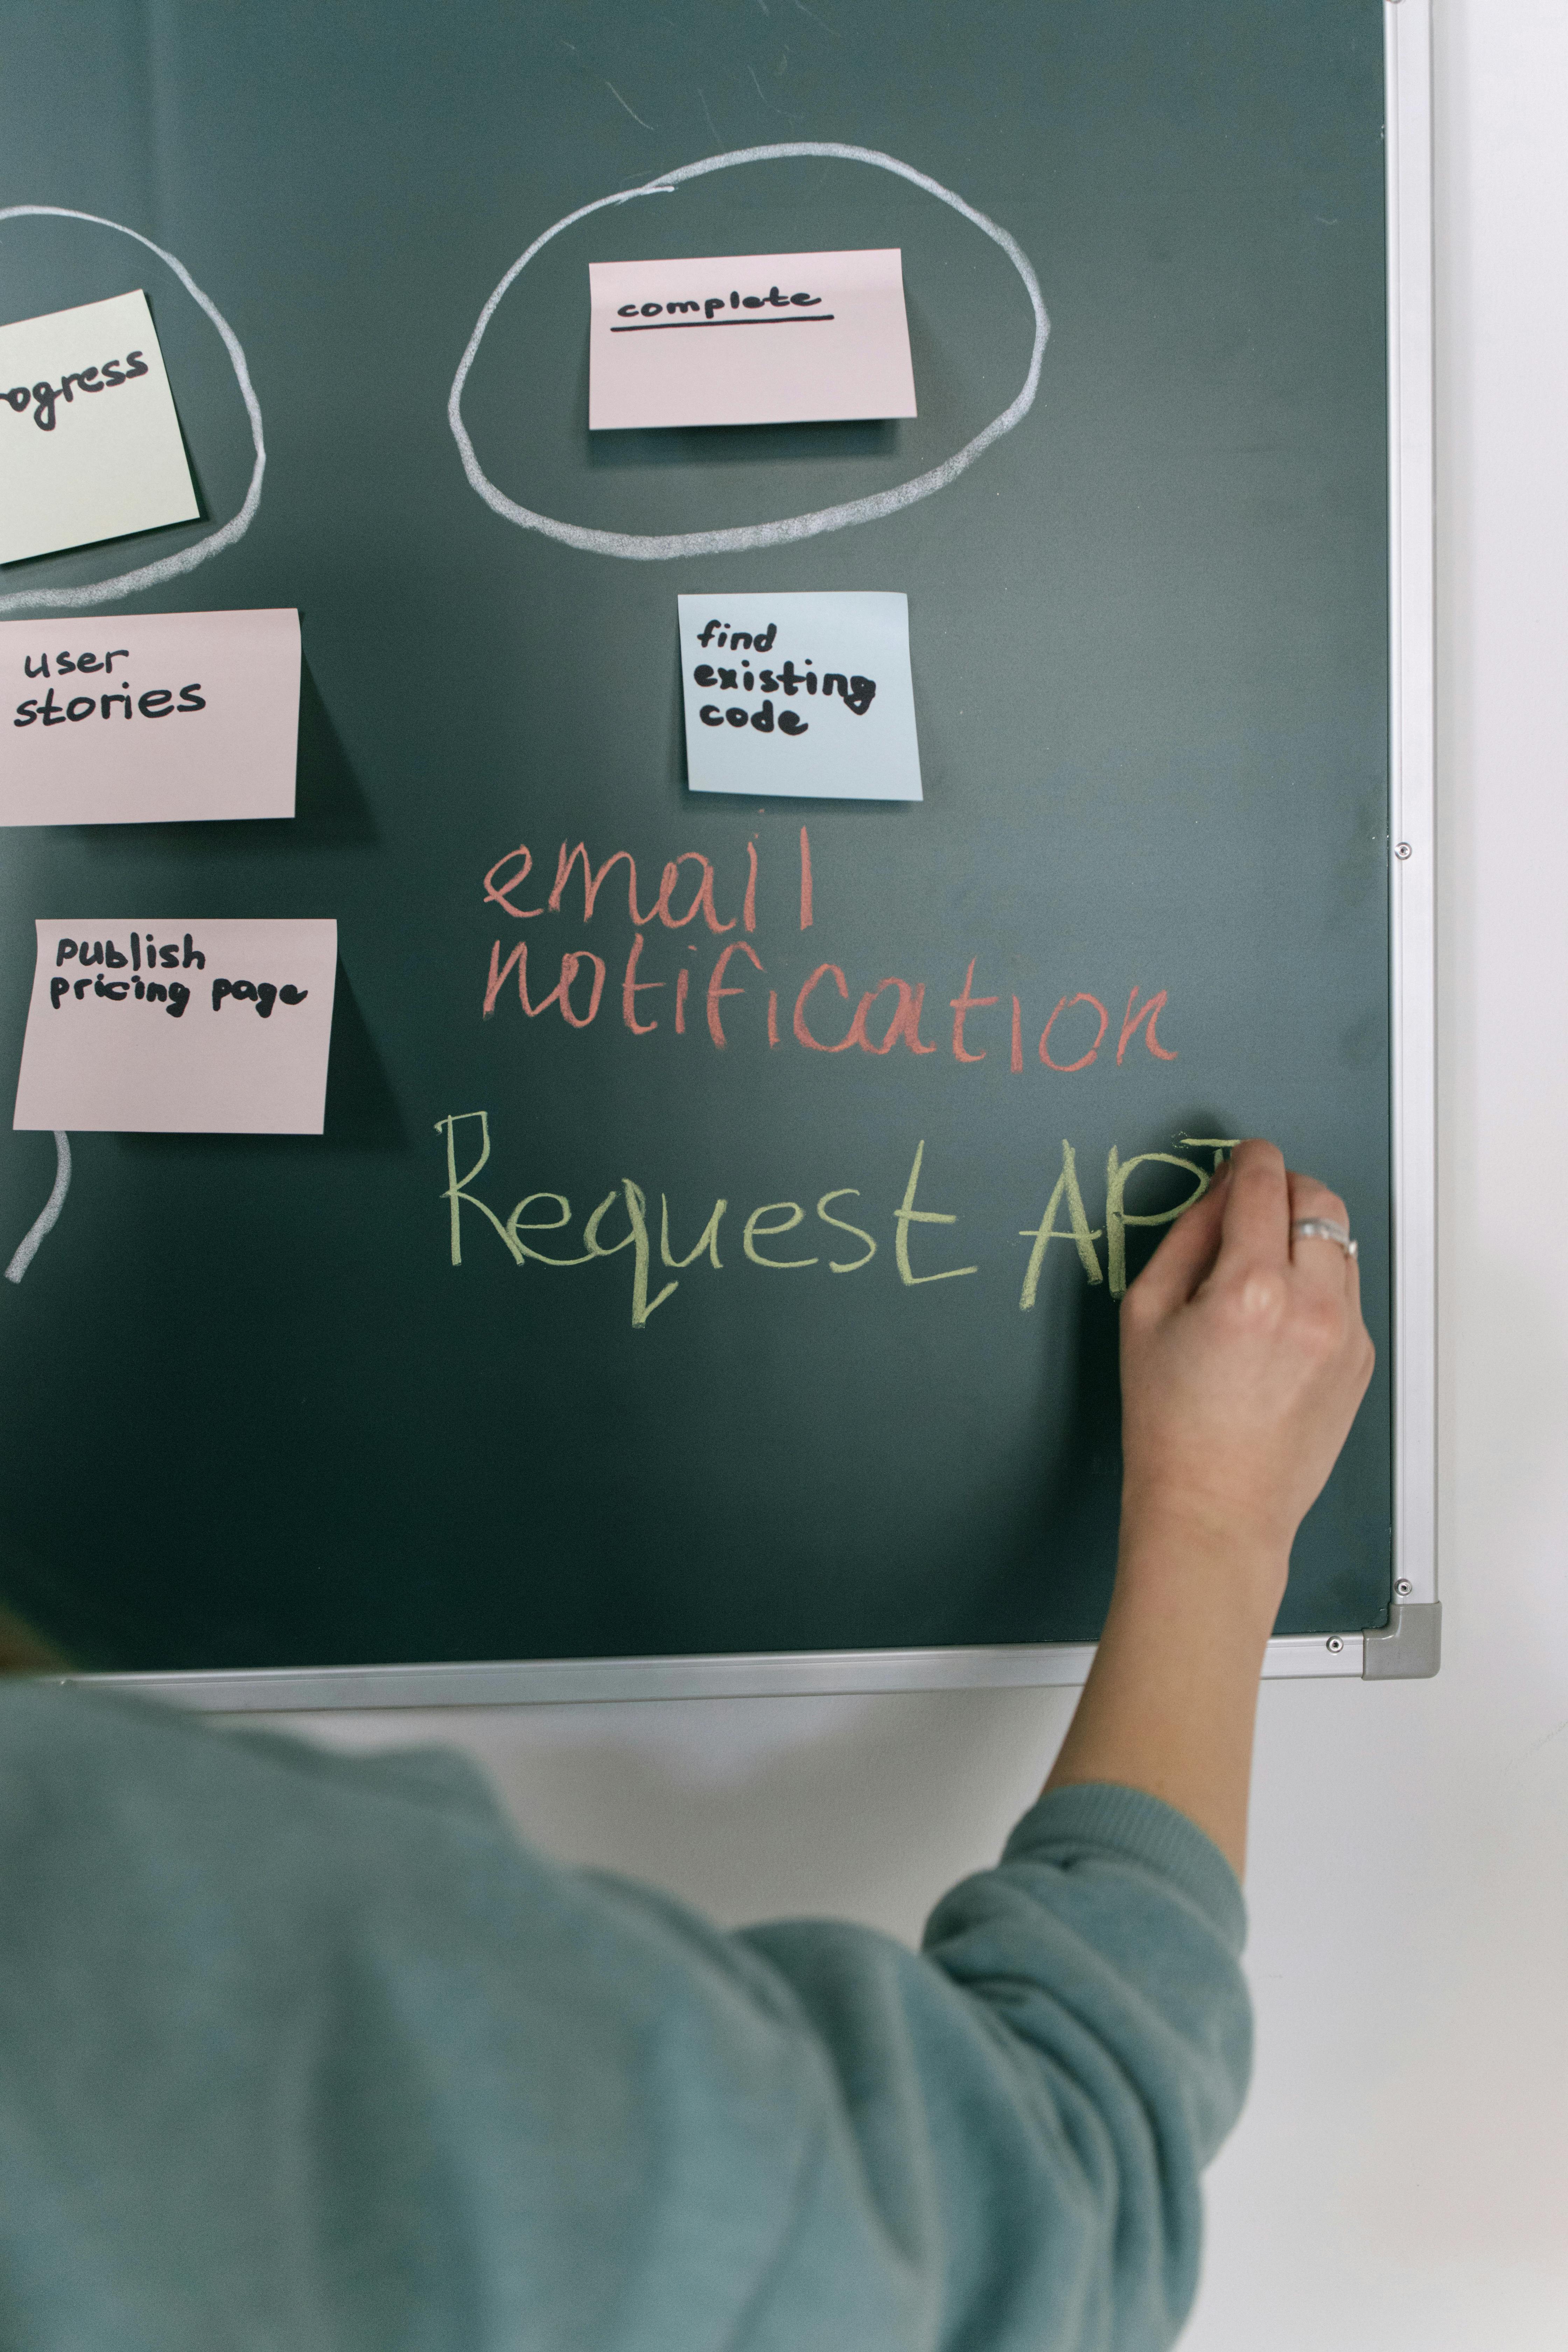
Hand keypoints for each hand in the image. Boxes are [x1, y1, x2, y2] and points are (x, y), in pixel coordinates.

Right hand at [1118, 1138, 1374, 1607]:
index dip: (1249, 1159)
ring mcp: (1347, 1334)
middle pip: (1319, 1198)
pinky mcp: (1362, 1359)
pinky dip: (1317, 1285)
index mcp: (1250, 1288)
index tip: (1242, 1159)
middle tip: (1252, 1208)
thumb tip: (1221, 1190)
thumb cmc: (1167, 1419)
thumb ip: (1186, 1236)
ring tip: (1260, 1273)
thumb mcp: (1145, 1313)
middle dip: (1285, 1189)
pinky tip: (1277, 1323)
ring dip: (1304, 1236)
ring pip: (1341, 1243)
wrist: (1216, 1508)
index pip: (1263, 1183)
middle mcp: (1312, 1305)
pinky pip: (1346, 1293)